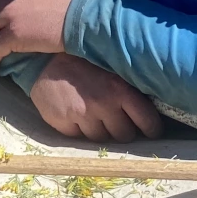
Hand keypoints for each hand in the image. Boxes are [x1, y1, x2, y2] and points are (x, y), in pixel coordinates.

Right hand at [29, 54, 162, 142]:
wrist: (45, 58)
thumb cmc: (83, 62)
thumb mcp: (111, 68)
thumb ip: (128, 89)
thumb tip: (150, 109)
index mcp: (120, 90)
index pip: (147, 121)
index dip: (151, 129)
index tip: (151, 131)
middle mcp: (103, 104)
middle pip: (124, 135)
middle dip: (123, 130)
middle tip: (117, 120)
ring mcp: (82, 115)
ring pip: (101, 139)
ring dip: (100, 130)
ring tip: (93, 114)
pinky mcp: (63, 122)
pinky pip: (78, 137)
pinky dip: (79, 129)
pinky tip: (75, 114)